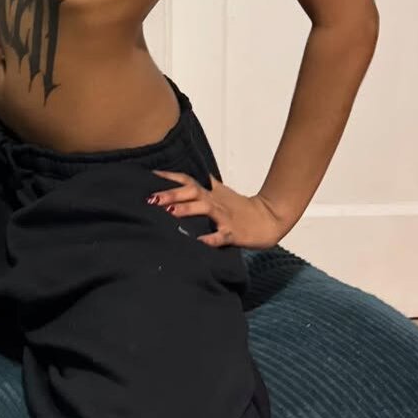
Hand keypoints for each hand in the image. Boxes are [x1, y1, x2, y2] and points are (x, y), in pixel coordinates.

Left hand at [148, 170, 286, 249]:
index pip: (186, 179)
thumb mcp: (218, 193)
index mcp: (209, 192)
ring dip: (186, 209)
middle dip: (171, 193)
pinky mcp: (233, 233)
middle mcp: (214, 201)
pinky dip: (210, 238)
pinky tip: (199, 242)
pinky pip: (221, 235)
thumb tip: (175, 183)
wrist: (268, 218)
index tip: (148, 175)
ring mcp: (224, 216)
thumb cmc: (238, 207)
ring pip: (204, 208)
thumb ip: (199, 188)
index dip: (168, 176)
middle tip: (151, 198)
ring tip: (169, 213)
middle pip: (191, 191)